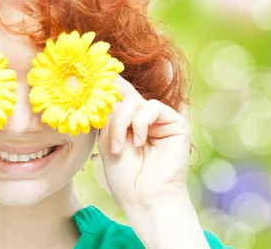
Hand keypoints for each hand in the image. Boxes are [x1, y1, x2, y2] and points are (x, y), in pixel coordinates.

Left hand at [97, 75, 192, 211]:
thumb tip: (108, 81)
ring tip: (121, 148)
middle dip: (111, 117)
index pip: (119, 93)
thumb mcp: (107, 139)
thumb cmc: (124, 175)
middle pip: (123, 96)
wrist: (143, 198)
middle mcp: (145, 117)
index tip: (93, 71)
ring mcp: (161, 119)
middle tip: (111, 142)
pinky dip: (140, 124)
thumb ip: (109, 113)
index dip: (108, 83)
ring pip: (134, 102)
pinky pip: (152, 107)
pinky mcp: (177, 123)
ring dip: (122, 124)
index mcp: (128, 120)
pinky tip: (139, 142)